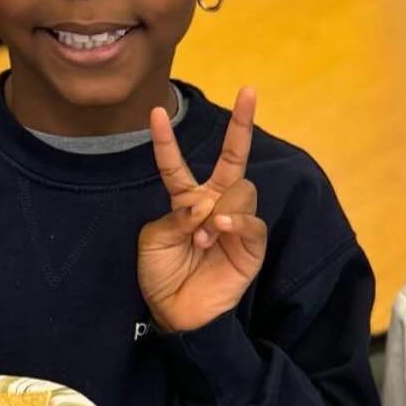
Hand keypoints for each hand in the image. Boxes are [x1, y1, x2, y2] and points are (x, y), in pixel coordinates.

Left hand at [137, 87, 266, 333]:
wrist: (178, 314)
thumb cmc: (162, 277)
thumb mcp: (154, 240)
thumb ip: (175, 214)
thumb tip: (206, 205)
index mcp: (186, 201)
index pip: (176, 164)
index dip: (165, 141)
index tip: (155, 112)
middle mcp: (215, 204)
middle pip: (233, 158)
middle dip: (242, 124)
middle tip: (250, 91)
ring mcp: (236, 222)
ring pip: (240, 189)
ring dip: (218, 208)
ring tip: (203, 237)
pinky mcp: (251, 245)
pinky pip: (250, 220)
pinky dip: (236, 219)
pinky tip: (223, 227)